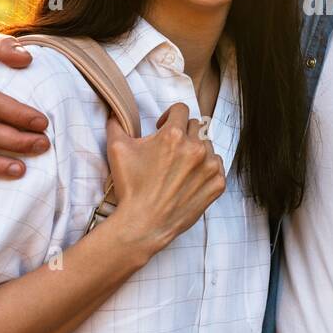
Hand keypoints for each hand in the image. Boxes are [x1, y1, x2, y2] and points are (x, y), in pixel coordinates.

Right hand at [103, 103, 225, 264]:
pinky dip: (206, 169)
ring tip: (180, 167)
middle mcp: (196, 148)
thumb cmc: (131, 187)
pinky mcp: (217, 184)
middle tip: (170, 150)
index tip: (163, 127)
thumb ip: (117, 124)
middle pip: (195, 126)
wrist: (143, 223)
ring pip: (208, 146)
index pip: (181, 110)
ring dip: (196, 151)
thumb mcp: (117, 150)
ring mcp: (210, 166)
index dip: (169, 116)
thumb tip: (114, 113)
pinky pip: (217, 166)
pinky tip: (190, 178)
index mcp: (174, 135)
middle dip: (182, 133)